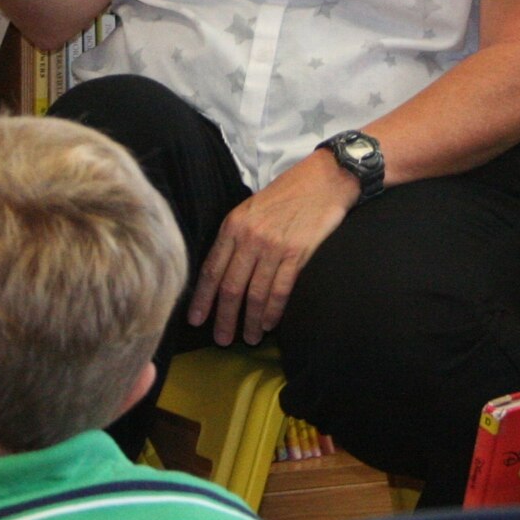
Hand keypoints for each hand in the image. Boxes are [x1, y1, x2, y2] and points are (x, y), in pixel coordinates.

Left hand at [188, 152, 359, 345]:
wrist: (323, 179)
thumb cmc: (287, 193)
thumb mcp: (250, 208)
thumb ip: (236, 236)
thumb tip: (223, 270)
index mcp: (233, 225)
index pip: (211, 269)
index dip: (203, 298)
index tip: (196, 320)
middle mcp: (249, 237)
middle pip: (230, 287)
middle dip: (224, 317)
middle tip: (221, 340)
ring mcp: (273, 246)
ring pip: (254, 293)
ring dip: (250, 321)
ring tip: (248, 337)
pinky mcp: (297, 253)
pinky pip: (280, 290)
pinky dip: (273, 311)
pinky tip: (269, 324)